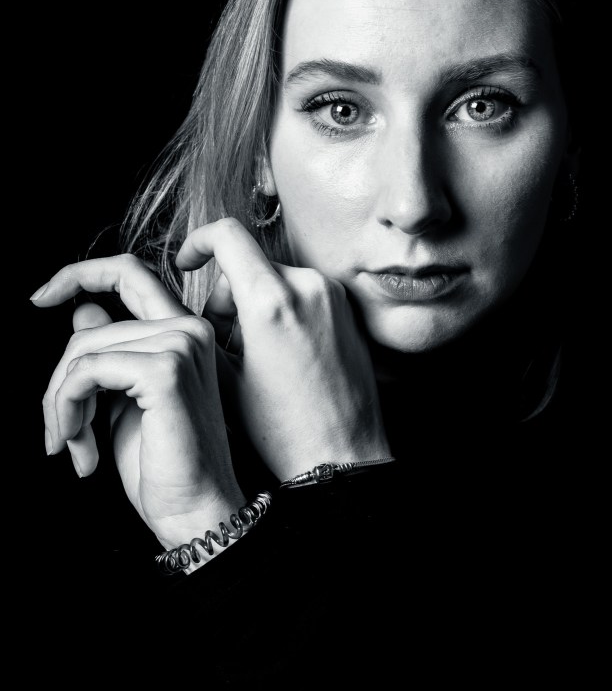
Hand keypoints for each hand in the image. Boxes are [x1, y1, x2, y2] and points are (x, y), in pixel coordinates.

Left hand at [33, 255, 245, 547]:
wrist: (194, 512)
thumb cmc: (163, 466)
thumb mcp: (124, 401)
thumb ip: (111, 352)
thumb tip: (82, 310)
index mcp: (184, 332)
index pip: (129, 273)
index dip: (80, 273)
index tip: (40, 296)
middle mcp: (188, 328)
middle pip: (90, 327)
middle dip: (58, 381)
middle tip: (58, 432)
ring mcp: (180, 345)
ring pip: (82, 350)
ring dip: (60, 404)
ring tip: (71, 444)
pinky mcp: (165, 370)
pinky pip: (86, 372)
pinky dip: (67, 410)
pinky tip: (80, 448)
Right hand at [178, 217, 389, 480]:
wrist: (342, 456)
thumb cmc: (282, 428)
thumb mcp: (225, 378)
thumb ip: (200, 329)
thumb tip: (184, 307)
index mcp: (271, 300)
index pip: (226, 234)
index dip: (197, 243)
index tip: (187, 264)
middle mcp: (307, 286)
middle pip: (250, 262)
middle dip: (227, 294)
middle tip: (223, 342)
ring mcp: (332, 295)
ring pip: (275, 277)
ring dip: (254, 303)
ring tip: (254, 356)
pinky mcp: (347, 307)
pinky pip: (302, 291)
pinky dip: (282, 309)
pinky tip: (282, 354)